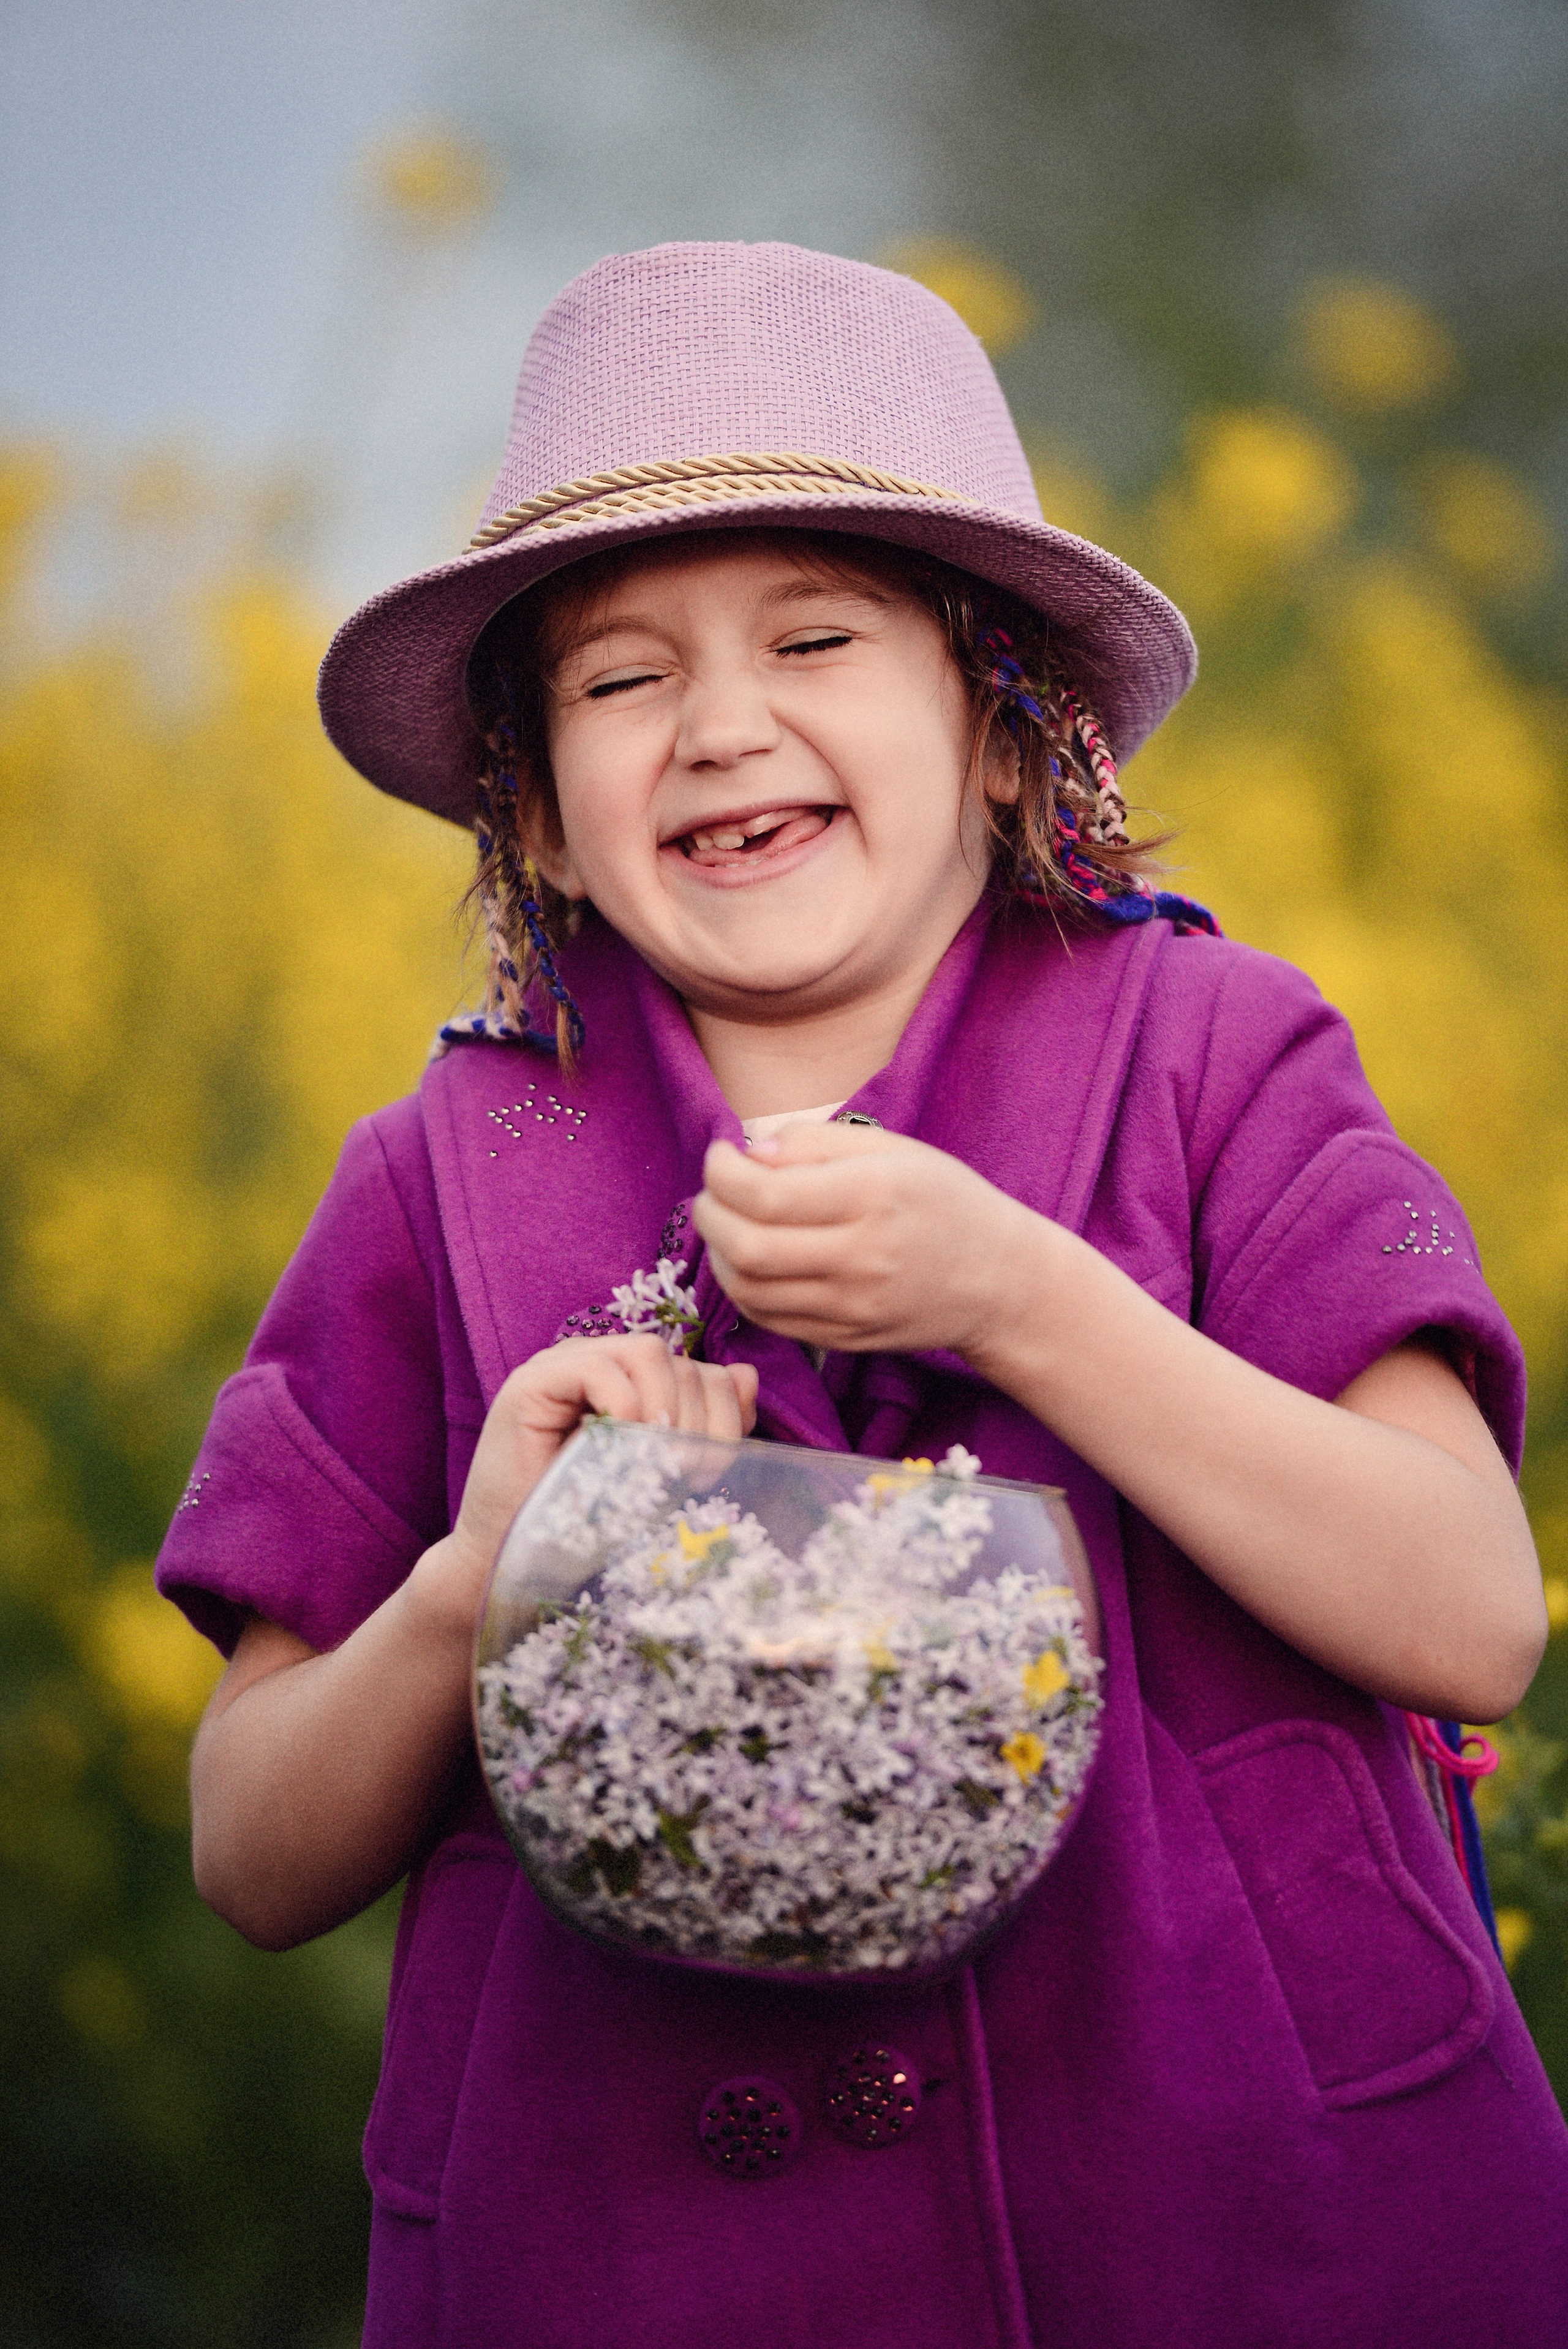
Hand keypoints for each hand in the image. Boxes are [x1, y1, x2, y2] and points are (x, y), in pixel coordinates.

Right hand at [422, 1335, 758, 1635]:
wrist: (514, 1560)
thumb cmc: (587, 1525)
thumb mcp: (663, 1477)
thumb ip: (706, 1427)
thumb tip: (746, 1376)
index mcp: (634, 1381)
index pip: (703, 1371)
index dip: (723, 1417)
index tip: (708, 1473)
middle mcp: (600, 1362)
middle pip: (681, 1361)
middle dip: (697, 1421)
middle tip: (682, 1475)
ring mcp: (562, 1367)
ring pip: (647, 1352)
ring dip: (665, 1409)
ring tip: (653, 1459)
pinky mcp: (530, 1383)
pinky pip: (595, 1367)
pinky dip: (622, 1403)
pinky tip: (620, 1442)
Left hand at [693, 1122, 1026, 1356]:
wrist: (999, 1280)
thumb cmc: (945, 1201)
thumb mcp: (893, 1149)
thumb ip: (816, 1142)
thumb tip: (748, 1154)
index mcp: (874, 1196)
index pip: (766, 1194)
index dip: (722, 1173)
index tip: (720, 1155)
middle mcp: (862, 1256)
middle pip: (748, 1247)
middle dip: (710, 1213)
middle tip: (712, 1193)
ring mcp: (853, 1306)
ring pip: (749, 1289)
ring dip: (719, 1253)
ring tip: (727, 1224)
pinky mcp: (845, 1338)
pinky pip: (769, 1319)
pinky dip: (743, 1288)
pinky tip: (749, 1261)